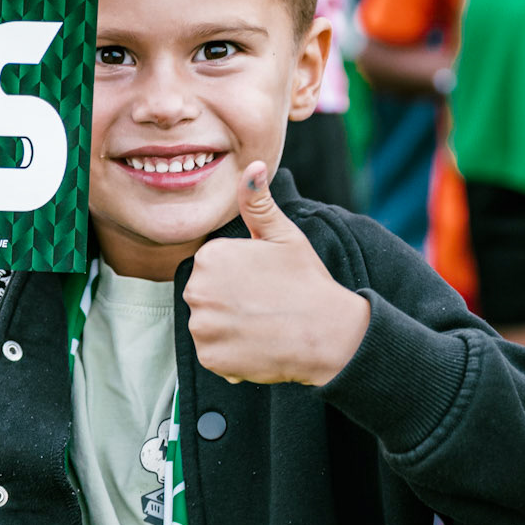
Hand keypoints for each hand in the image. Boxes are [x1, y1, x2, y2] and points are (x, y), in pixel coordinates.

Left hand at [184, 162, 370, 386]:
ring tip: (262, 326)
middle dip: (228, 303)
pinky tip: (257, 346)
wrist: (327, 334)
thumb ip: (257, 202)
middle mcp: (196, 291)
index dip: (238, 278)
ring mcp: (202, 328)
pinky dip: (231, 356)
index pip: (211, 270)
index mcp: (209, 257)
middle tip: (263, 305)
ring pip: (208, 328)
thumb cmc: (307, 282)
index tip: (262, 284)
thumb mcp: (283, 235)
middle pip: (205, 298)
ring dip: (228, 331)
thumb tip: (252, 165)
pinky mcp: (210, 359)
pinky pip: (213, 356)